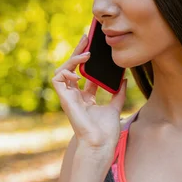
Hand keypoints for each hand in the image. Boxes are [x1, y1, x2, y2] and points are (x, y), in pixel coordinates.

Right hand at [52, 34, 127, 150]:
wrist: (100, 143)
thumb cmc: (106, 131)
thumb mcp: (115, 107)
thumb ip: (117, 93)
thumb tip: (124, 79)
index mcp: (85, 98)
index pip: (84, 74)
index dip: (87, 60)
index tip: (94, 48)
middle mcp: (75, 96)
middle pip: (73, 68)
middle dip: (78, 52)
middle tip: (86, 38)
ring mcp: (69, 97)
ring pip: (62, 71)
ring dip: (72, 59)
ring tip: (86, 53)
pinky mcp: (64, 99)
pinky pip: (58, 79)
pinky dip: (66, 72)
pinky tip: (78, 72)